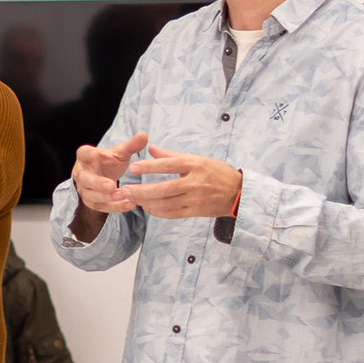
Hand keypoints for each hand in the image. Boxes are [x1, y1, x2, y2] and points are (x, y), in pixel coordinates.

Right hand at [72, 132, 149, 214]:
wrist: (105, 178)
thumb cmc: (110, 162)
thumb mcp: (120, 153)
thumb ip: (131, 146)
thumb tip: (144, 135)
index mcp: (86, 157)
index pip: (83, 153)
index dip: (88, 154)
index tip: (95, 153)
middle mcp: (81, 173)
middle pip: (85, 179)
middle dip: (97, 183)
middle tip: (112, 185)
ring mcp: (84, 189)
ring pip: (91, 195)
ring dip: (106, 197)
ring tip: (122, 195)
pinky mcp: (91, 201)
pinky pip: (100, 206)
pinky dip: (114, 207)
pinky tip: (129, 204)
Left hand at [121, 145, 241, 218]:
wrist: (238, 193)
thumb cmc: (217, 173)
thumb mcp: (197, 159)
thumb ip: (172, 155)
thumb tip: (151, 148)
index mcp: (195, 165)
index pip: (168, 165)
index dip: (149, 166)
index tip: (132, 168)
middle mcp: (194, 182)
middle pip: (164, 188)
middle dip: (142, 190)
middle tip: (125, 190)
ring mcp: (195, 199)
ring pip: (166, 203)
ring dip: (147, 202)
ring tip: (133, 199)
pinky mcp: (196, 211)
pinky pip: (173, 213)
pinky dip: (158, 211)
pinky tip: (148, 207)